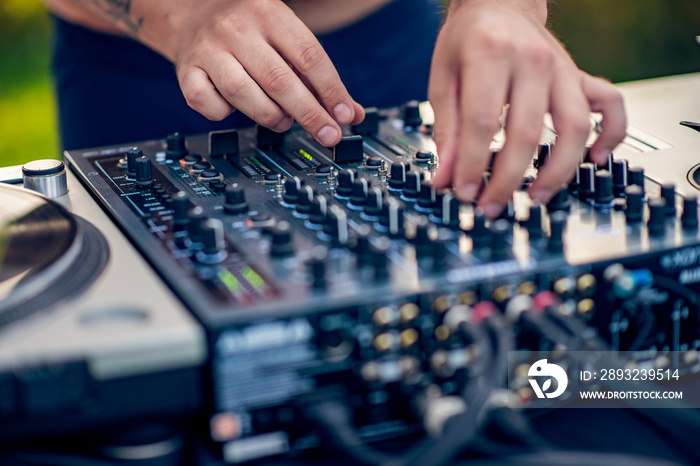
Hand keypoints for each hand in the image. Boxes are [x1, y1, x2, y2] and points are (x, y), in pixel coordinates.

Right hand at [147, 0, 363, 145]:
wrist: (192, 15)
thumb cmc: (250, 33)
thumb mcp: (286, 40)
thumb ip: (319, 77)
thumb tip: (351, 114)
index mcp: (269, 13)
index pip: (309, 56)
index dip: (331, 91)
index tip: (344, 117)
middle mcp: (237, 28)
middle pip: (279, 80)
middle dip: (309, 114)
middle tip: (328, 134)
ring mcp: (209, 49)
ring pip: (244, 94)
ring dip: (270, 116)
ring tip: (283, 121)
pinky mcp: (186, 71)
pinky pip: (210, 105)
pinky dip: (226, 115)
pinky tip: (236, 109)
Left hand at [429, 0, 626, 216]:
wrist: (499, 4)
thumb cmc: (468, 39)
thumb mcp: (443, 79)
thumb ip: (446, 131)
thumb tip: (445, 179)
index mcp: (490, 55)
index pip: (483, 122)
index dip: (472, 165)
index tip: (463, 192)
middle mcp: (533, 61)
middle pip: (526, 132)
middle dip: (508, 179)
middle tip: (492, 206)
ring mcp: (563, 69)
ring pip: (574, 127)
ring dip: (558, 170)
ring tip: (538, 196)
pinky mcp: (581, 77)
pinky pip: (610, 106)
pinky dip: (610, 135)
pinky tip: (595, 159)